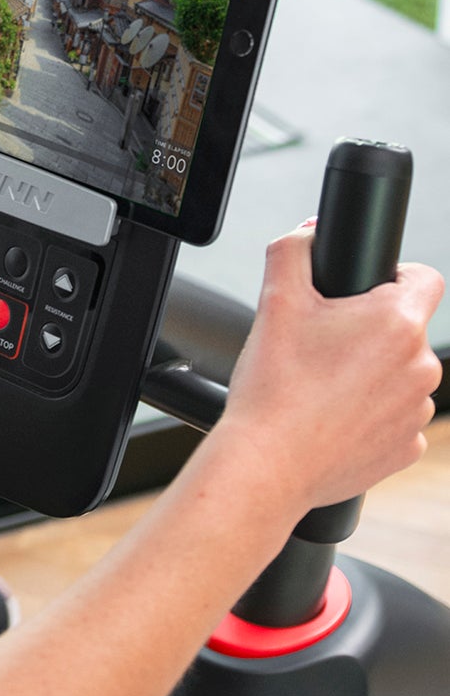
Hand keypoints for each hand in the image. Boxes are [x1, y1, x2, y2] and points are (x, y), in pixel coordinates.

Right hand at [215, 226, 441, 511]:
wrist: (269, 463)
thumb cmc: (274, 388)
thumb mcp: (274, 302)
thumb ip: (292, 251)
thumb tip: (307, 232)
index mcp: (396, 322)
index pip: (425, 278)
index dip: (392, 278)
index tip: (360, 295)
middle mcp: (420, 365)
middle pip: (405, 330)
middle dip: (369, 333)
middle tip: (322, 346)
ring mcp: (418, 409)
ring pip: (401, 375)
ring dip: (372, 375)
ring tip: (322, 387)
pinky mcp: (408, 446)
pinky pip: (396, 418)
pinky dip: (370, 416)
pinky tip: (333, 418)